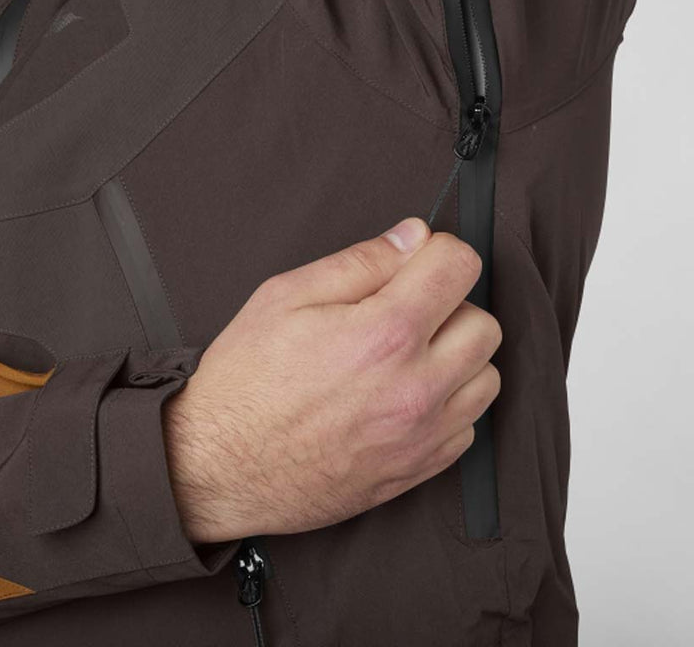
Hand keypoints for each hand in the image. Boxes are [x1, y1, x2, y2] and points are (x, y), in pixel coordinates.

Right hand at [163, 217, 501, 542]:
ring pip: (485, 377)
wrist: (222, 466)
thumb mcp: (285, 297)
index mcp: (385, 334)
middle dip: (450, 305)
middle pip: (484, 323)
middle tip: (403, 309)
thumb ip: (359, 262)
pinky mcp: (419, 470)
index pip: (460, 267)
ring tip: (403, 356)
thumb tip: (410, 237)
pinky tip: (400, 396)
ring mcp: (422, 434)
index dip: (438, 250)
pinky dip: (446, 405)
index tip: (419, 259)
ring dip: (456, 358)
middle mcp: (416, 386)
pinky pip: (468, 426)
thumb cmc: (245, 383)